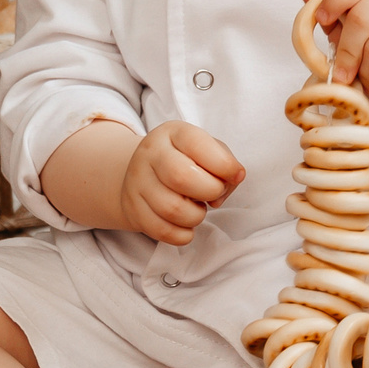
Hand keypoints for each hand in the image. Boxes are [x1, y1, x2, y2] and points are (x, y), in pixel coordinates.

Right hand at [121, 120, 245, 244]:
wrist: (143, 173)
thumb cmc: (185, 160)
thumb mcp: (206, 150)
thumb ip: (225, 162)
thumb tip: (232, 181)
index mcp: (172, 133)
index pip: (197, 144)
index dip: (224, 164)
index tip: (235, 175)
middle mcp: (150, 154)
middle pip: (181, 177)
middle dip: (210, 191)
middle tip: (214, 193)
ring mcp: (137, 182)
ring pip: (172, 209)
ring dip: (197, 216)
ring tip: (197, 209)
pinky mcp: (133, 209)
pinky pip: (162, 231)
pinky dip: (183, 234)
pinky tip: (186, 225)